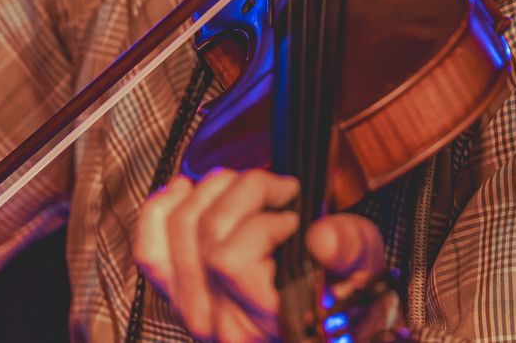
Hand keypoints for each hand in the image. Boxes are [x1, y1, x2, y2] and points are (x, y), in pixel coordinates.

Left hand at [134, 168, 385, 342]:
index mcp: (268, 321)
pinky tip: (185, 191)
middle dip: (244, 191)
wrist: (323, 331)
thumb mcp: (365, 273)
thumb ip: (350, 252)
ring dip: (213, 190)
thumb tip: (321, 238)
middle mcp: (221, 323)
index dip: (263, 221)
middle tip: (277, 188)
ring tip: (246, 187)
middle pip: (205, 235)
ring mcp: (193, 311)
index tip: (294, 213)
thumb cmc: (343, 302)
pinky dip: (161, 211)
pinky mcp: (179, 296)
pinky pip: (150, 250)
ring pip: (178, 231)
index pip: (230, 259)